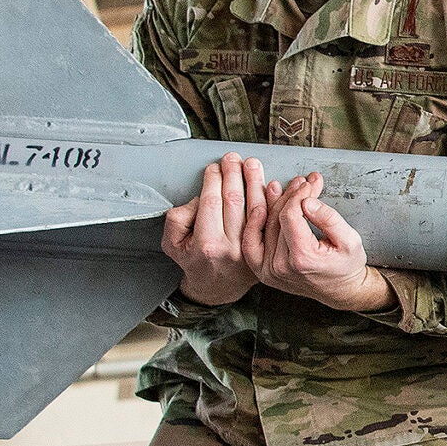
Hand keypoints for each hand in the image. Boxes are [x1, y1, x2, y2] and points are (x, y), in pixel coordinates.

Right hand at [161, 155, 268, 305]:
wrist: (216, 287)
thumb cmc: (193, 260)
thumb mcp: (173, 243)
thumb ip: (178, 218)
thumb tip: (201, 197)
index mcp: (207, 244)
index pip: (212, 203)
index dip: (214, 181)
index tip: (215, 166)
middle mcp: (231, 247)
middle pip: (234, 202)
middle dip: (233, 175)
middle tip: (233, 158)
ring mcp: (250, 249)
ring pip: (255, 208)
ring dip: (255, 182)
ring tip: (252, 164)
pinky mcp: (264, 249)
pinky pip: (269, 220)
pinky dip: (272, 200)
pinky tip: (273, 184)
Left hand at [254, 173, 390, 312]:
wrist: (340, 291)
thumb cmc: (346, 266)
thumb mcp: (350, 240)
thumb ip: (329, 219)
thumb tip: (308, 201)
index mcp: (302, 258)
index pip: (291, 214)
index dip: (300, 194)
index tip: (310, 183)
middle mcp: (281, 266)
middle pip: (277, 218)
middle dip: (290, 195)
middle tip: (302, 182)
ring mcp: (268, 271)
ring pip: (263, 226)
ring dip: (272, 203)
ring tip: (281, 187)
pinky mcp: (262, 271)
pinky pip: (250, 242)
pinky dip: (253, 224)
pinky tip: (261, 207)